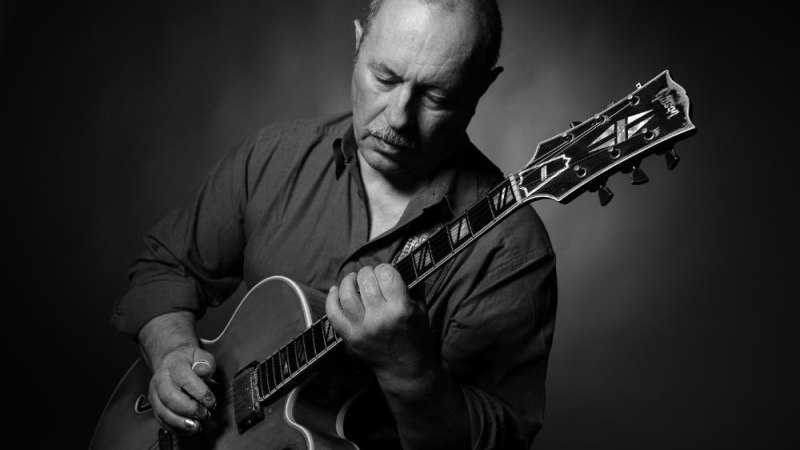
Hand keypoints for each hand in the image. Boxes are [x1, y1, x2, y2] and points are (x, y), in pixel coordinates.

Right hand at [148, 345, 216, 433]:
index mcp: (173, 364)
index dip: (199, 392)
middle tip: (204, 414)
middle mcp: (160, 379)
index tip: (211, 402)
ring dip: (180, 422)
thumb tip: (204, 371)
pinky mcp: (155, 405)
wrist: (170, 362)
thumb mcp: (200, 354)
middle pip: (169, 397)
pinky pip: (161, 420)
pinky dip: (175, 428)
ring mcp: (155, 393)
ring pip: (162, 411)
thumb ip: (205, 362)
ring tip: (196, 426)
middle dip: (188, 409)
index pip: (185, 379)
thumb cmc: (188, 360)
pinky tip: (189, 430)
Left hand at [326, 264, 434, 384]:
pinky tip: (336, 291)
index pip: (386, 274)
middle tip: (370, 275)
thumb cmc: (416, 338)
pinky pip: (333, 313)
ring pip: (346, 294)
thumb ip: (412, 286)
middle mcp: (380, 319)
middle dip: (367, 272)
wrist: (405, 371)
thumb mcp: (422, 310)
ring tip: (353, 279)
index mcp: (401, 310)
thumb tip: (400, 263)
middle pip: (365, 281)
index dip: (385, 268)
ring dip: (348, 281)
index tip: (386, 272)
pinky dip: (332, 298)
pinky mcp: (350, 338)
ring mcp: (362, 329)